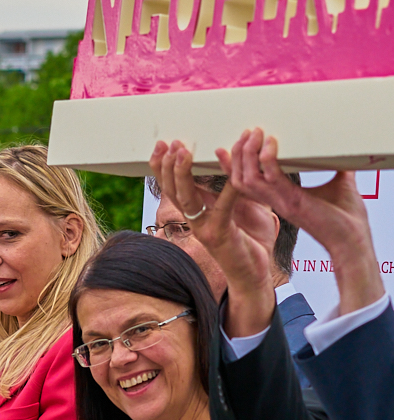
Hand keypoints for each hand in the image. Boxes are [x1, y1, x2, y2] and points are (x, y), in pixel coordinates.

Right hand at [151, 137, 278, 336]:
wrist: (254, 274)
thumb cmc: (250, 240)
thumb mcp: (240, 204)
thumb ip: (231, 181)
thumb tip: (223, 152)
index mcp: (196, 212)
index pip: (172, 187)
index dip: (163, 167)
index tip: (163, 145)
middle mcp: (194, 220)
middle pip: (172, 190)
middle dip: (168, 166)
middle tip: (171, 145)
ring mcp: (204, 229)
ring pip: (185, 199)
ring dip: (182, 175)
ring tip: (183, 154)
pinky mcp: (220, 236)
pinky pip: (222, 208)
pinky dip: (228, 189)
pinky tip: (234, 173)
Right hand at [220, 127, 382, 314]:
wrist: (354, 240)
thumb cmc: (346, 219)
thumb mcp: (339, 184)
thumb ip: (337, 167)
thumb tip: (345, 150)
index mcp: (279, 199)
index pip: (244, 183)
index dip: (232, 166)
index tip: (231, 146)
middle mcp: (275, 201)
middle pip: (239, 179)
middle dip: (238, 154)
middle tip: (247, 133)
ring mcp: (281, 202)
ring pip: (247, 179)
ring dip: (247, 154)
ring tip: (255, 135)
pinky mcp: (292, 201)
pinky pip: (271, 177)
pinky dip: (268, 158)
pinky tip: (272, 144)